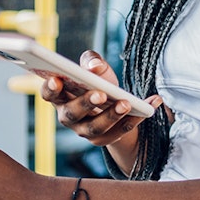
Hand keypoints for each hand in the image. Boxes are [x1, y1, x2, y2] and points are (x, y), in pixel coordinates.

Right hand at [37, 50, 160, 147]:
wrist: (113, 101)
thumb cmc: (98, 81)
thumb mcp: (95, 66)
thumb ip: (92, 60)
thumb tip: (95, 66)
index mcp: (60, 96)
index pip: (48, 94)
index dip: (50, 88)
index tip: (57, 79)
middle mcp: (68, 117)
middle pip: (72, 113)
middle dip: (86, 103)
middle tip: (101, 94)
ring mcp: (85, 131)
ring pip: (95, 128)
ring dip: (111, 116)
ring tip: (126, 103)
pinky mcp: (104, 139)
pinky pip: (120, 132)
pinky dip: (135, 119)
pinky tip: (150, 104)